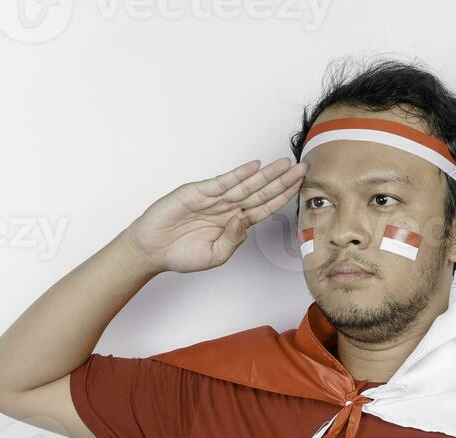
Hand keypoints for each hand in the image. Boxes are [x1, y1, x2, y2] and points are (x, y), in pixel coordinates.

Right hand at [121, 156, 306, 273]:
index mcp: (235, 223)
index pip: (265, 207)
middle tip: (303, 168)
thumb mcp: (214, 256)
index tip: (300, 186)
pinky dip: (238, 174)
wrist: (152, 249)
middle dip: (282, 181)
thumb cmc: (181, 254)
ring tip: (285, 164)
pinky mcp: (197, 192)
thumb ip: (233, 241)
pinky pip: (222, 182)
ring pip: (246, 185)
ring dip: (266, 175)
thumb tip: (244, 221)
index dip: (283, 196)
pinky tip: (254, 167)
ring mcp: (214, 198)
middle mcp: (228, 208)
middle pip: (261, 192)